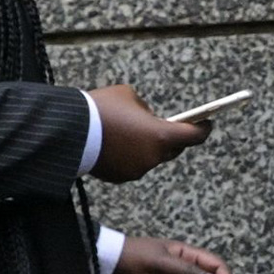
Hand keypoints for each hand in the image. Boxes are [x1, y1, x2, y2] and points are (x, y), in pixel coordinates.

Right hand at [87, 84, 206, 181]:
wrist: (68, 131)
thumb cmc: (99, 108)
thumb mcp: (127, 96)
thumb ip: (144, 109)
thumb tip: (145, 118)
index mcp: (161, 135)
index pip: (194, 136)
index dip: (203, 129)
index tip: (206, 123)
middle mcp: (153, 156)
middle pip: (173, 149)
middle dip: (170, 138)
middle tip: (163, 127)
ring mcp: (136, 169)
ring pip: (150, 157)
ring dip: (146, 147)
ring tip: (129, 135)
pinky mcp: (119, 177)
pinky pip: (131, 166)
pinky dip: (128, 157)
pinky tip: (114, 146)